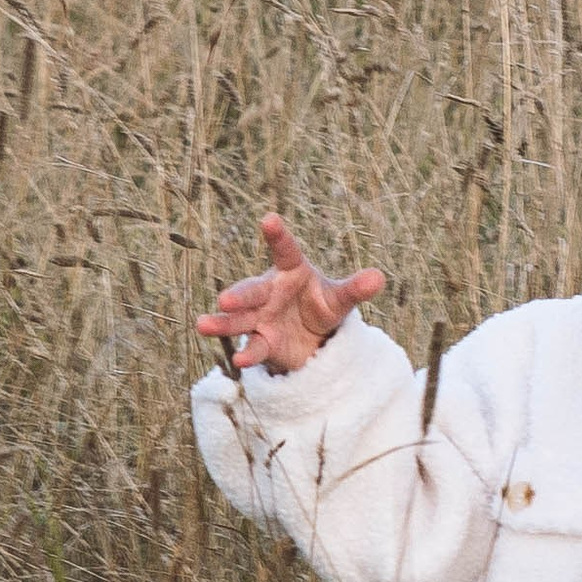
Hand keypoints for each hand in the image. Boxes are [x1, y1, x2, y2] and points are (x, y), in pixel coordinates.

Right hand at [198, 212, 386, 374]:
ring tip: (202, 325)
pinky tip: (241, 362)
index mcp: (291, 270)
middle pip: (253, 290)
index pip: (285, 250)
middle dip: (239, 295)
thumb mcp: (340, 299)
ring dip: (222, 323)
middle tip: (225, 299)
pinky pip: (254, 346)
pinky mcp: (263, 341)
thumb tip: (379, 278)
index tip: (269, 219)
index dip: (277, 235)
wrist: (314, 337)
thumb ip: (356, 289)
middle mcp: (270, 291)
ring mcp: (262, 317)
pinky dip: (249, 354)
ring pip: (239, 320)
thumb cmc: (322, 305)